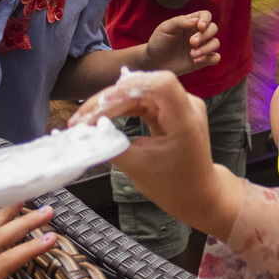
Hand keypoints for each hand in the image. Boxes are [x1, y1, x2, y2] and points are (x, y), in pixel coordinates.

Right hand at [70, 71, 233, 236]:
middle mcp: (186, 105)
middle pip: (145, 86)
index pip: (161, 84)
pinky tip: (99, 118)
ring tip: (83, 120)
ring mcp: (179, 105)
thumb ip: (113, 146)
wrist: (198, 194)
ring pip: (140, 92)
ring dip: (111, 103)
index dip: (129, 87)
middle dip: (109, 99)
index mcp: (186, 118)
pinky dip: (120, 108)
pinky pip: (142, 101)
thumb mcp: (139, 167)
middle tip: (80, 119)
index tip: (101, 105)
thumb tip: (86, 134)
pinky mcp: (170, 110)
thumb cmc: (174, 185)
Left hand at [145, 11, 219, 74]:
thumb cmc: (159, 41)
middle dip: (205, 35)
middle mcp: (199, 33)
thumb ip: (180, 21)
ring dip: (207, 48)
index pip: (206, 15)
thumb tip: (196, 21)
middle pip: (213, 28)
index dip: (206, 19)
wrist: (154, 61)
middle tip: (192, 42)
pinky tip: (196, 61)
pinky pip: (215, 58)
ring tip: (192, 54)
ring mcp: (201, 47)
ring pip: (215, 43)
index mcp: (191, 23)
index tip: (200, 26)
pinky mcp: (202, 60)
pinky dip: (209, 59)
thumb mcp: (165, 28)